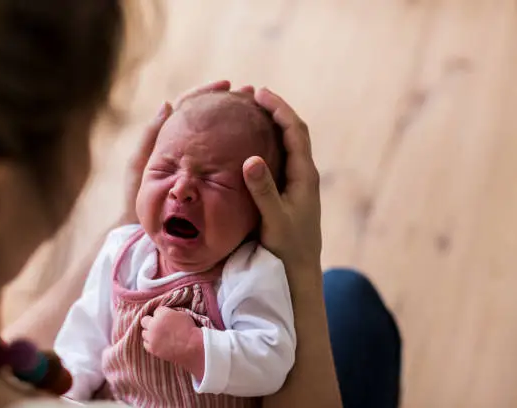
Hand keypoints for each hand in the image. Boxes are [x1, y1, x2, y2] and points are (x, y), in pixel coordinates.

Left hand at [117, 80, 254, 224]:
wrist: (150, 236)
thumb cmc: (138, 202)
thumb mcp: (140, 166)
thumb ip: (150, 136)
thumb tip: (168, 104)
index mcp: (172, 142)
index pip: (191, 108)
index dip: (208, 94)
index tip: (227, 84)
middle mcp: (190, 152)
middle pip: (212, 120)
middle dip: (232, 104)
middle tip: (251, 94)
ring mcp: (203, 169)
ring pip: (224, 141)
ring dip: (241, 123)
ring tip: (261, 112)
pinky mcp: (213, 184)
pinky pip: (230, 164)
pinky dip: (243, 150)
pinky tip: (259, 144)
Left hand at [140, 306, 204, 378]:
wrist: (193, 347)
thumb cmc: (189, 330)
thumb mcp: (181, 314)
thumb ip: (169, 313)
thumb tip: (164, 315)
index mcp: (162, 314)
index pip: (156, 311)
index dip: (162, 314)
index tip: (167, 319)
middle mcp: (154, 325)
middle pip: (145, 320)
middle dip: (151, 321)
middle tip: (159, 326)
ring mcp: (152, 338)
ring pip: (144, 333)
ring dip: (150, 333)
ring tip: (159, 335)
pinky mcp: (152, 349)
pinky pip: (145, 344)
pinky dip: (150, 343)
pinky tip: (158, 342)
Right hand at [243, 88, 321, 269]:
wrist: (300, 271)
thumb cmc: (288, 248)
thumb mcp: (274, 220)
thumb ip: (263, 191)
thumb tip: (250, 159)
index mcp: (305, 176)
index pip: (295, 131)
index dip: (279, 108)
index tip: (259, 93)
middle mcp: (305, 175)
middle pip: (294, 132)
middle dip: (276, 111)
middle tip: (252, 95)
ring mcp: (299, 184)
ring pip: (288, 145)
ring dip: (273, 125)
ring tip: (251, 113)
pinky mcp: (291, 193)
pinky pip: (281, 159)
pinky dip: (269, 144)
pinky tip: (251, 146)